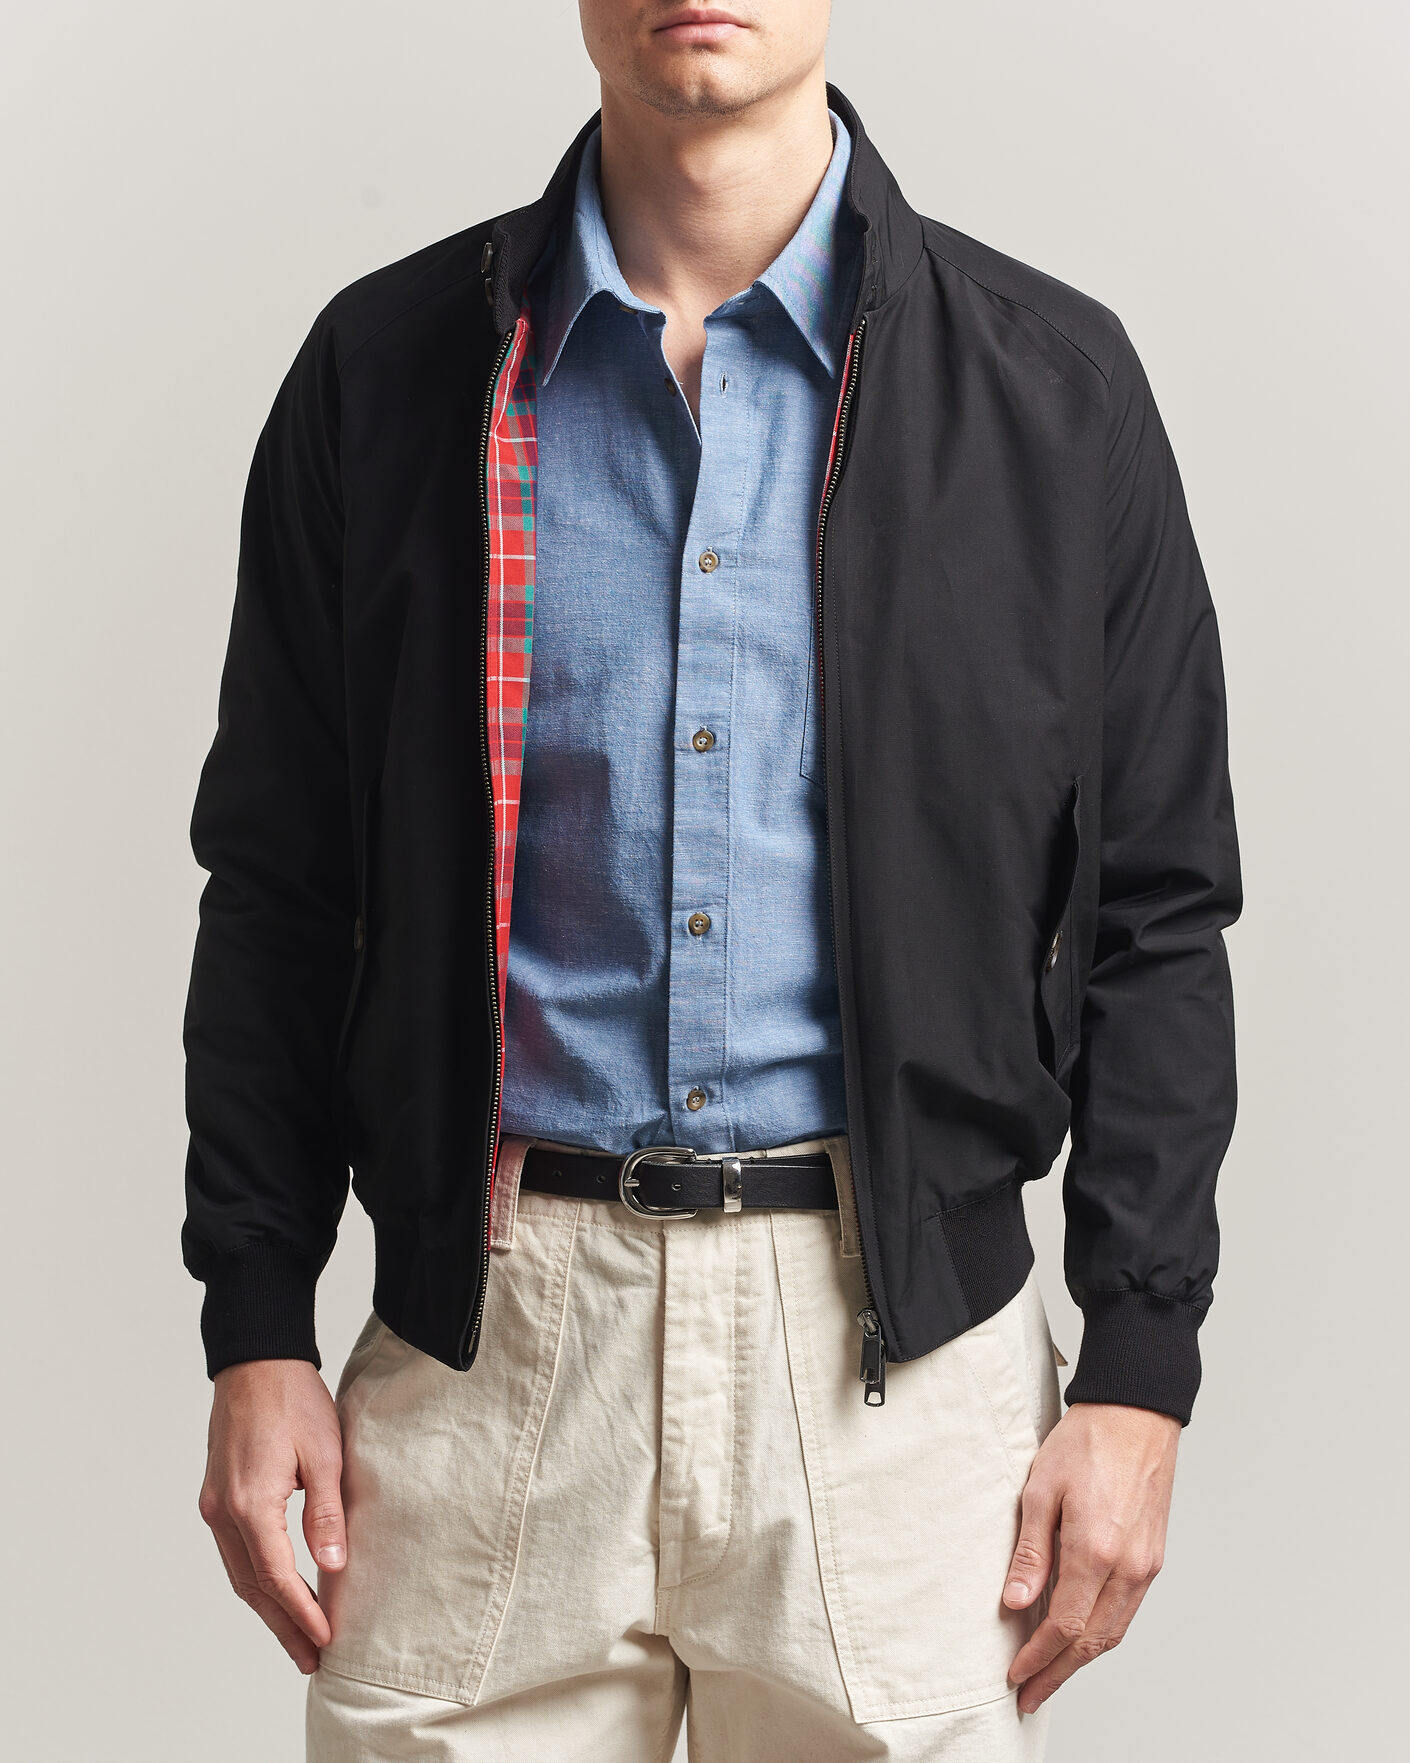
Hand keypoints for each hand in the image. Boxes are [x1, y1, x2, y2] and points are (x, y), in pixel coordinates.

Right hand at [198, 1359, 346, 1673]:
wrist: (256, 1360)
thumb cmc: (293, 1399)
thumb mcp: (323, 1453)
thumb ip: (325, 1513)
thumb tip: (334, 1566)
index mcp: (249, 1502)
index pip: (276, 1576)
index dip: (301, 1612)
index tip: (326, 1639)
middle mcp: (223, 1511)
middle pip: (252, 1586)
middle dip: (282, 1625)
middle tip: (311, 1659)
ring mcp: (214, 1504)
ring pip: (239, 1572)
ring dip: (267, 1607)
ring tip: (298, 1637)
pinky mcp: (216, 1495)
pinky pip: (234, 1551)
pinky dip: (255, 1579)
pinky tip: (275, 1591)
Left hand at [1003, 1401, 1179, 1713]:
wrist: (1135, 1414)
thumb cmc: (1087, 1442)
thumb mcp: (1042, 1490)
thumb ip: (1031, 1553)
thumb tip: (1016, 1603)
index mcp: (1097, 1550)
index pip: (1065, 1626)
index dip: (1038, 1657)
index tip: (1015, 1675)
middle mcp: (1129, 1567)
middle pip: (1092, 1642)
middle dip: (1058, 1673)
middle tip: (1030, 1695)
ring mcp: (1146, 1565)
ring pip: (1113, 1633)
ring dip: (1081, 1661)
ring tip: (1051, 1676)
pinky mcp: (1153, 1558)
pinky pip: (1126, 1611)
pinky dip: (1102, 1634)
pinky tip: (1081, 1638)